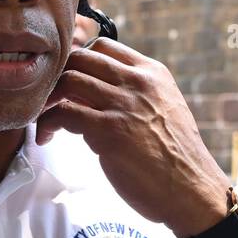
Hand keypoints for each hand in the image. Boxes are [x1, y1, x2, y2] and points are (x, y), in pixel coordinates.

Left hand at [36, 38, 229, 235]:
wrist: (192, 190)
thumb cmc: (176, 158)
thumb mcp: (163, 110)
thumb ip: (135, 96)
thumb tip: (93, 94)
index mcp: (153, 73)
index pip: (104, 47)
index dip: (78, 62)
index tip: (68, 85)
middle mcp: (139, 82)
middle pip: (80, 58)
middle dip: (57, 78)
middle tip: (49, 102)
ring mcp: (123, 104)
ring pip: (68, 80)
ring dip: (48, 100)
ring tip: (45, 121)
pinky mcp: (109, 131)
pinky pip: (64, 113)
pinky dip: (47, 123)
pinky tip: (47, 137)